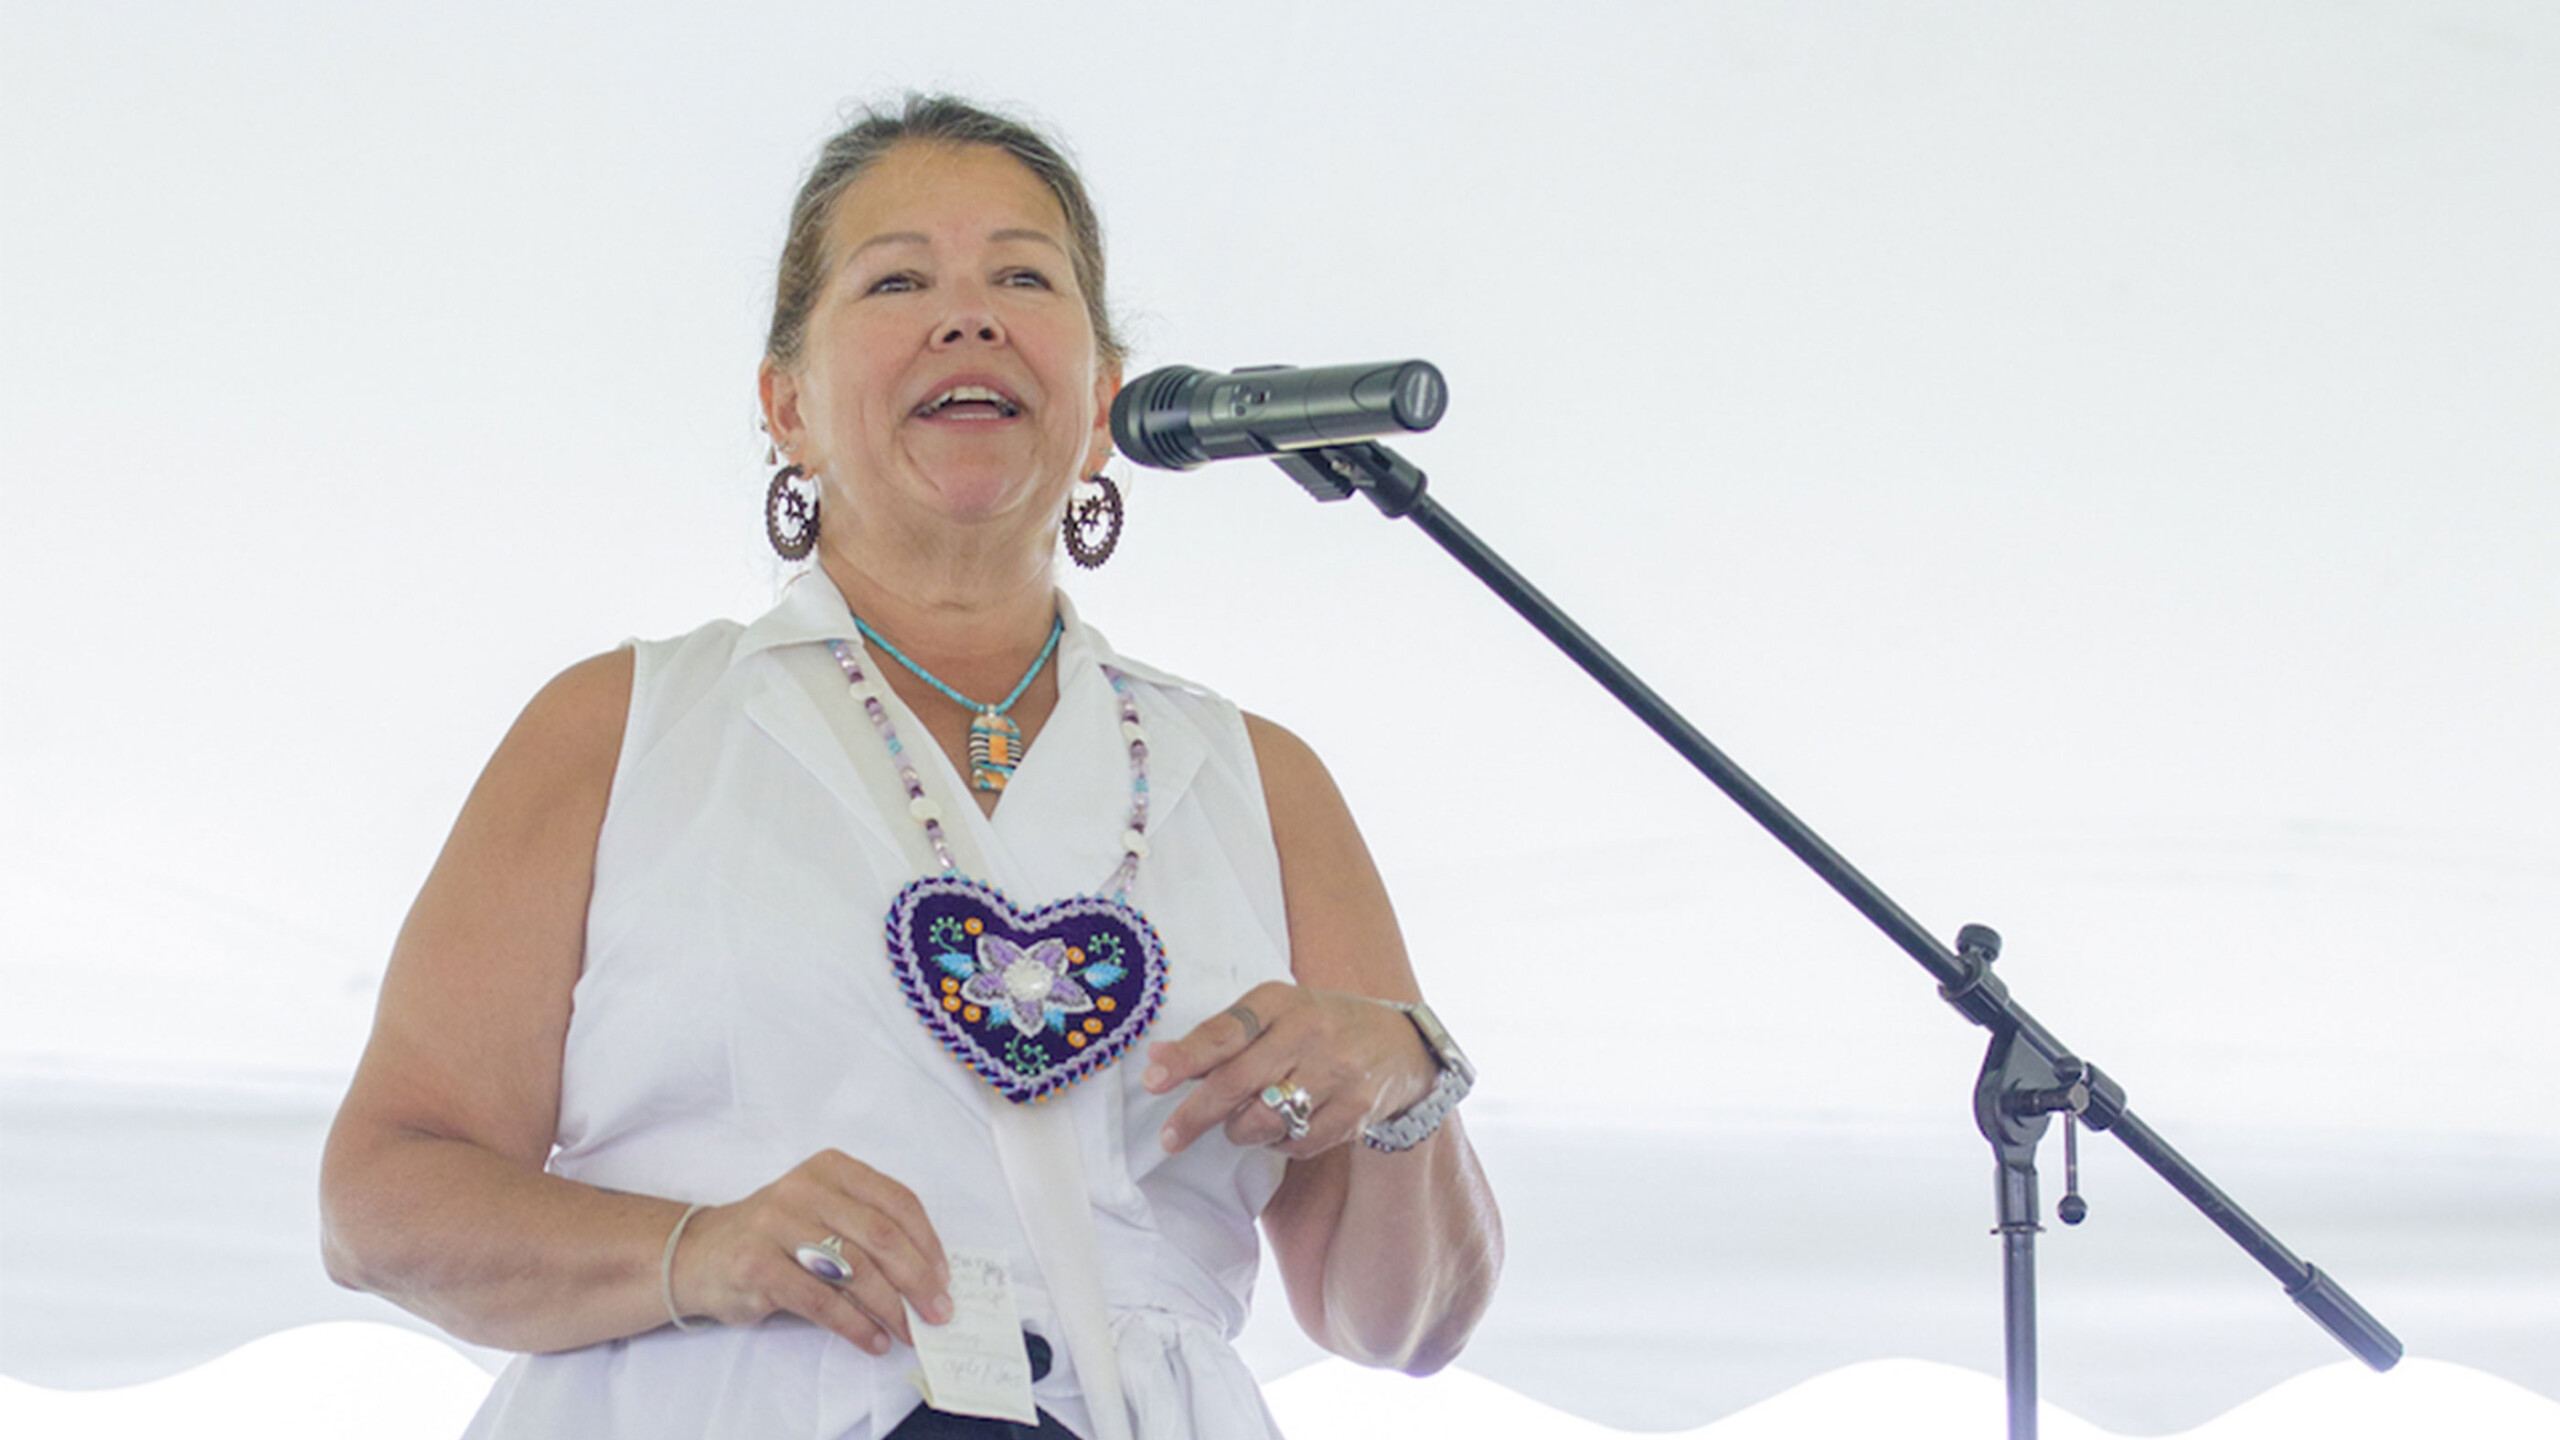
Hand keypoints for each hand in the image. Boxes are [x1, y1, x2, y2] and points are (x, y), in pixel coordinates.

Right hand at [668, 1150, 952, 1354]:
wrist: (699, 1253)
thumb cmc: (775, 1236)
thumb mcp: (822, 1214)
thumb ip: (867, 1231)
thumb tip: (925, 1280)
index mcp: (831, 1169)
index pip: (896, 1199)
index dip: (927, 1241)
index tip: (943, 1277)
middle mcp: (804, 1189)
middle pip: (881, 1235)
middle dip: (917, 1279)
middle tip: (937, 1312)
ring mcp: (776, 1224)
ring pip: (853, 1270)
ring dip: (890, 1308)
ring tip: (908, 1331)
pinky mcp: (757, 1265)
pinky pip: (820, 1301)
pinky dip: (855, 1326)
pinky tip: (873, 1340)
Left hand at [1142, 981, 1435, 1157]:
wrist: (1401, 1045)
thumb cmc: (1321, 1025)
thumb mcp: (1277, 1012)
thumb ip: (1222, 1035)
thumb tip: (1158, 1058)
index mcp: (1283, 1001)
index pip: (1224, 1032)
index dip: (1185, 1058)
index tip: (1152, 1080)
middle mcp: (1310, 1032)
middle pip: (1237, 1082)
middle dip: (1196, 1115)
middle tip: (1170, 1137)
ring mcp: (1335, 1073)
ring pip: (1264, 1121)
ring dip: (1240, 1131)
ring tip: (1240, 1123)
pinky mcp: (1354, 1111)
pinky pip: (1296, 1143)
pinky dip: (1279, 1143)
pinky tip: (1283, 1126)